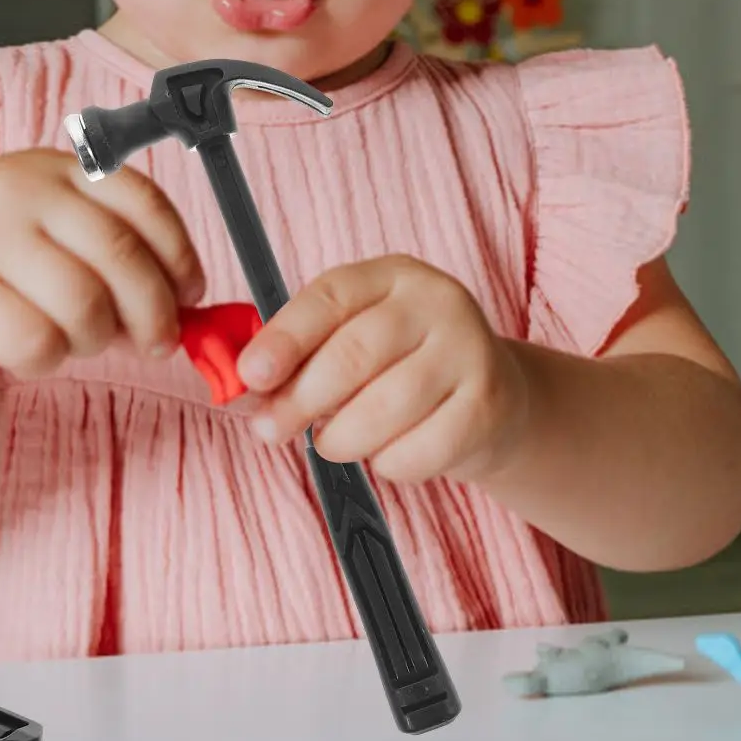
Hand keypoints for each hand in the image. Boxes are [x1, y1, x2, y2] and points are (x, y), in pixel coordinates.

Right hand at [0, 149, 205, 376]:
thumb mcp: (35, 222)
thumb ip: (103, 247)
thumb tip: (185, 308)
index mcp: (51, 168)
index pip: (143, 202)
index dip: (180, 256)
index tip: (188, 295)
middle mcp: (21, 192)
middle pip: (124, 260)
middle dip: (154, 314)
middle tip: (154, 344)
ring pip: (86, 308)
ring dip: (94, 340)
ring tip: (70, 339)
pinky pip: (37, 342)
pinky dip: (46, 360)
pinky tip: (26, 350)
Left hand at [235, 255, 527, 483]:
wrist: (491, 399)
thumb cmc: (399, 369)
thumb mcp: (353, 341)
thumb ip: (303, 357)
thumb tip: (249, 391)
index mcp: (392, 276)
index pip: (329, 297)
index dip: (284, 338)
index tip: (250, 376)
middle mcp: (436, 302)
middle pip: (353, 354)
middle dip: (300, 400)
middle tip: (271, 429)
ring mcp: (469, 351)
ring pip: (385, 408)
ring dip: (343, 439)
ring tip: (335, 442)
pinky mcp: (488, 405)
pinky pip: (419, 450)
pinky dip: (389, 464)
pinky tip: (389, 452)